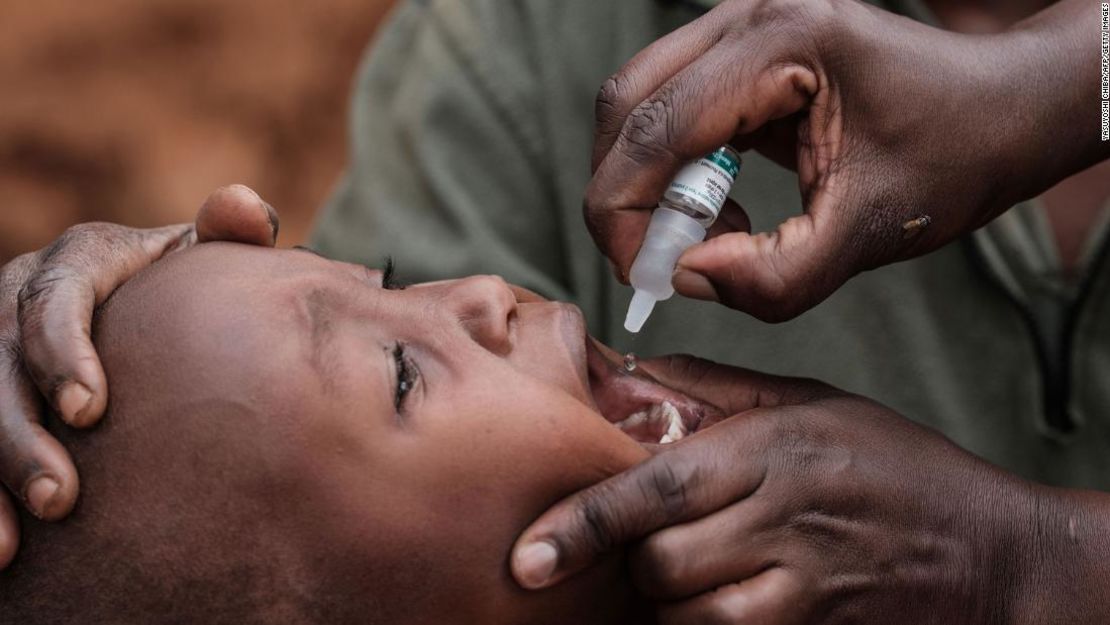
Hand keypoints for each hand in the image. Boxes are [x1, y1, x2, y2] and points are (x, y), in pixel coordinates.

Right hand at [0, 184, 277, 567]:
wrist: (160, 310)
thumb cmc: (189, 288)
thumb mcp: (204, 258)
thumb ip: (226, 233)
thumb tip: (240, 207)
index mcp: (79, 260)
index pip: (55, 299)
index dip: (62, 352)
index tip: (90, 410)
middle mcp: (21, 296)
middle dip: (20, 435)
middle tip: (62, 497)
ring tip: (13, 542)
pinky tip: (3, 552)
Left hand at [510, 355, 1082, 623]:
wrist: (988, 551)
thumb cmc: (891, 466)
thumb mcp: (807, 402)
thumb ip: (710, 390)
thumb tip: (622, 373)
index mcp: (770, 449)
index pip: (653, 489)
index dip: (582, 524)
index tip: (527, 557)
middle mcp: (782, 519)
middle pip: (658, 562)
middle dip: (634, 560)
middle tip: (649, 541)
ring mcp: (803, 588)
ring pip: (686, 614)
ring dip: (670, 599)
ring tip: (695, 569)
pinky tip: (725, 598)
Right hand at [585, 0, 1105, 320]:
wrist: (1004, 109)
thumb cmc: (954, 157)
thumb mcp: (869, 234)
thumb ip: (774, 276)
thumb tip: (686, 278)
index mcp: (783, 43)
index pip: (655, 130)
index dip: (625, 214)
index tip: (643, 276)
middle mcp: (749, 15)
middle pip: (627, 106)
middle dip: (625, 196)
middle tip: (662, 261)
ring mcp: (742, 24)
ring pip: (638, 103)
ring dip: (648, 180)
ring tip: (710, 232)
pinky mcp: (742, 49)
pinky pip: (669, 105)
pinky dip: (673, 166)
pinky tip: (723, 205)